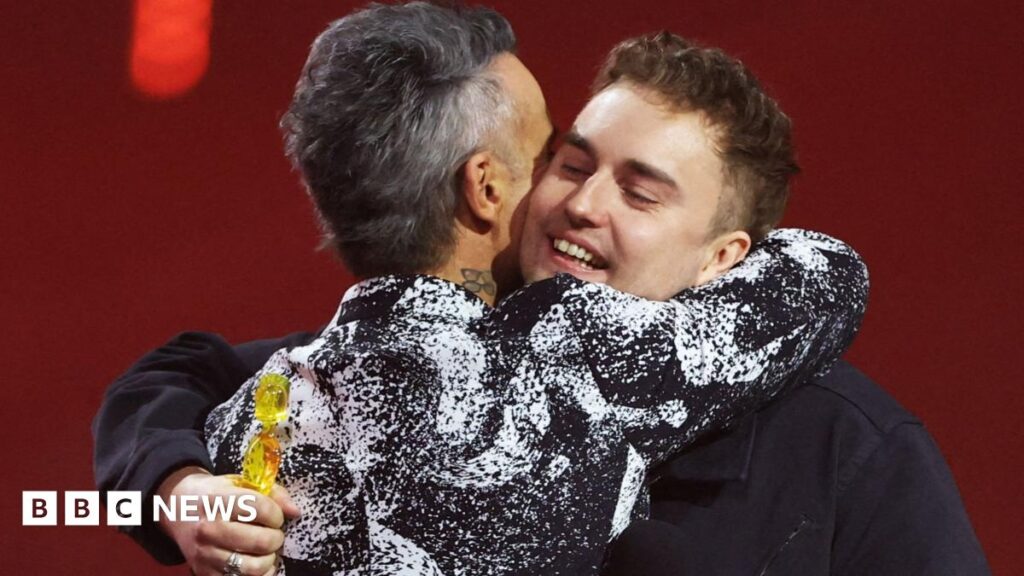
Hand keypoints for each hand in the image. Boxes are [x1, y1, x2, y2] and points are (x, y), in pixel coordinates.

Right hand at [156, 466, 300, 575]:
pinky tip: (258, 563)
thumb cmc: (217, 494)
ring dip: (269, 559)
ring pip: (252, 567)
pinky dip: (258, 575)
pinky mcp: (203, 572)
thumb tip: (295, 512)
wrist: (178, 507)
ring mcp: (204, 554)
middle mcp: (208, 528)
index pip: (261, 508)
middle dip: (277, 538)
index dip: (277, 514)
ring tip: (268, 550)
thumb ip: (273, 493)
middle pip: (260, 541)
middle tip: (274, 534)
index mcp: (217, 500)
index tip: (276, 516)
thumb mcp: (241, 483)